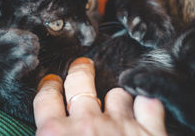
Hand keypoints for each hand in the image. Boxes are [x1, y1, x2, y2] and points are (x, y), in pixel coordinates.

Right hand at [33, 57, 166, 135]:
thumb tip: (45, 130)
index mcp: (56, 135)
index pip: (46, 98)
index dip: (48, 87)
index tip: (51, 82)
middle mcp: (87, 123)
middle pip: (80, 82)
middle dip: (80, 70)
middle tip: (82, 65)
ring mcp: (120, 125)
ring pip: (117, 93)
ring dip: (116, 97)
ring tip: (116, 101)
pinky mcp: (150, 133)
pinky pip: (149, 103)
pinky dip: (146, 101)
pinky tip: (143, 101)